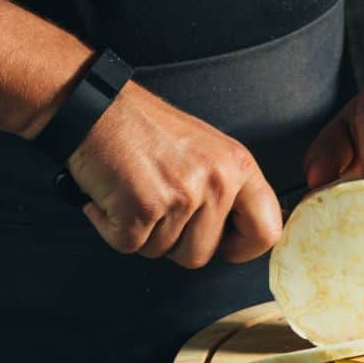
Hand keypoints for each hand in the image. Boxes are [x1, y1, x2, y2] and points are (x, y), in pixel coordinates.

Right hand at [65, 82, 282, 267]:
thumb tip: (240, 233)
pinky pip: (129, 245)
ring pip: (163, 252)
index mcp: (238, 167)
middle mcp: (216, 182)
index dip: (243, 249)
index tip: (224, 246)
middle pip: (202, 254)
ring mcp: (181, 196)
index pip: (267, 231)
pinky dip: (111, 228)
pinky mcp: (143, 207)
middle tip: (159, 208)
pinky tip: (111, 198)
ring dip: (142, 232)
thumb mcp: (208, 150)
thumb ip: (228, 189)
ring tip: (135, 193)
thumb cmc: (145, 129)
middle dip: (175, 243)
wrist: (96, 108)